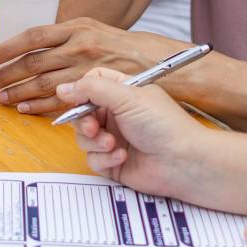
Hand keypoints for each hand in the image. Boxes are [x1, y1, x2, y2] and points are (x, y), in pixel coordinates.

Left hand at [0, 19, 194, 114]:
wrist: (152, 61)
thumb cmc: (117, 45)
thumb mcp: (91, 28)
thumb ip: (64, 35)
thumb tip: (30, 44)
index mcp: (76, 27)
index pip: (34, 36)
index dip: (9, 47)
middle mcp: (79, 47)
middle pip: (33, 62)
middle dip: (7, 74)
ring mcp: (85, 71)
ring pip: (42, 84)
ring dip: (17, 92)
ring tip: (1, 97)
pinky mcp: (92, 92)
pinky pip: (59, 101)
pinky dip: (38, 106)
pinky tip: (24, 108)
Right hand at [55, 68, 204, 198]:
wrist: (183, 162)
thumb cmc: (165, 125)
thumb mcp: (127, 97)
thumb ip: (92, 89)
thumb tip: (62, 88)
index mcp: (123, 93)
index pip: (92, 84)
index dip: (81, 91)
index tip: (77, 100)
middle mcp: (117, 114)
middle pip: (82, 112)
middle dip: (84, 121)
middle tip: (93, 127)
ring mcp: (115, 138)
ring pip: (84, 138)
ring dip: (95, 142)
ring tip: (113, 144)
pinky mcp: (113, 162)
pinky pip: (93, 159)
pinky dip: (105, 159)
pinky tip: (123, 158)